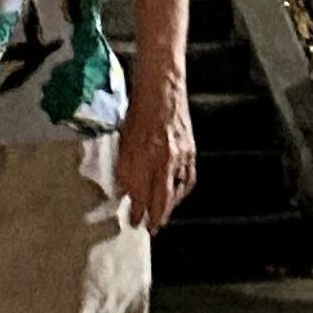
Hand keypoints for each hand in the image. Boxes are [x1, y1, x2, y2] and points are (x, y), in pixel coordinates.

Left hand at [117, 81, 195, 235]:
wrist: (163, 82)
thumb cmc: (138, 105)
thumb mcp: (124, 134)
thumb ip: (125, 163)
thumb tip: (122, 188)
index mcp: (143, 151)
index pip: (140, 190)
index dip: (137, 209)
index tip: (132, 222)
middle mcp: (163, 155)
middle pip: (160, 196)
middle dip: (155, 216)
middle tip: (150, 229)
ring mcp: (180, 153)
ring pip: (176, 189)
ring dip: (169, 207)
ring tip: (162, 217)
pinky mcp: (190, 148)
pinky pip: (188, 178)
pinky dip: (182, 191)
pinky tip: (176, 196)